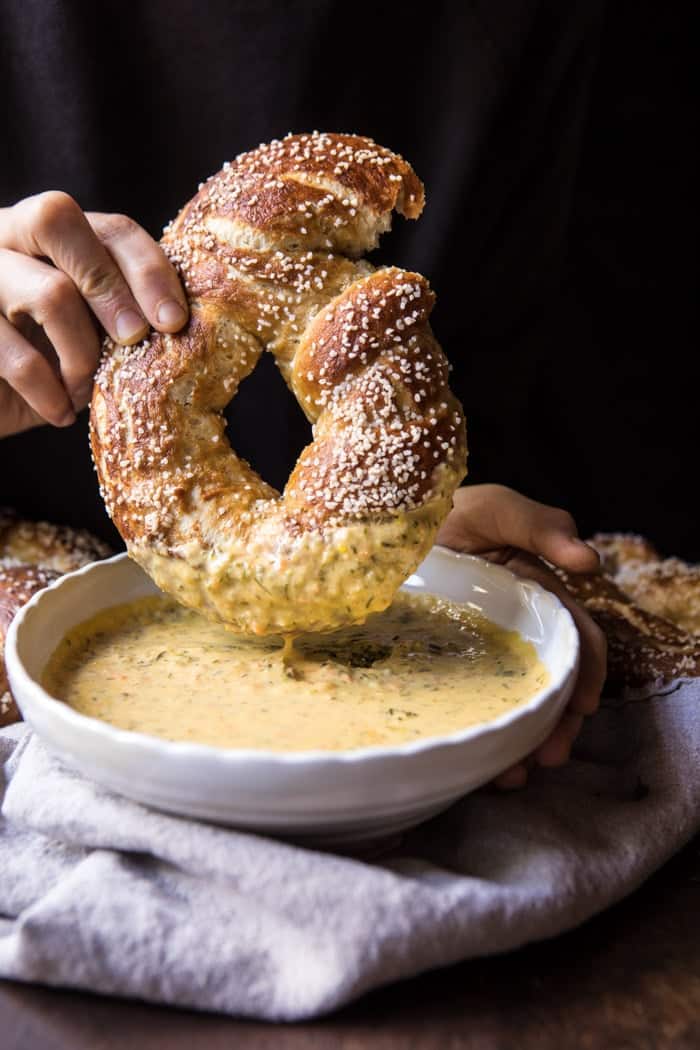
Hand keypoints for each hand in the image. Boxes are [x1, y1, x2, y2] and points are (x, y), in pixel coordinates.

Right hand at [0, 192, 188, 437]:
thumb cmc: (46, 364)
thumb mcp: (89, 336)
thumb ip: (121, 318)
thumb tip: (182, 331)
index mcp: (51, 235)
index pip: (110, 227)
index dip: (148, 269)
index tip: (175, 322)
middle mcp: (7, 235)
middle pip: (58, 220)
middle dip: (111, 286)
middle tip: (134, 339)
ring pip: (48, 291)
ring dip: (83, 353)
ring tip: (85, 388)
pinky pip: (14, 355)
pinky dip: (48, 391)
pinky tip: (60, 413)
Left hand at [437, 484, 606, 787]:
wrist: (385, 523)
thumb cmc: (448, 509)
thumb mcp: (495, 508)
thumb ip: (541, 526)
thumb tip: (590, 560)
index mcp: (538, 599)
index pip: (576, 641)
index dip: (587, 674)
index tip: (582, 704)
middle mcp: (515, 634)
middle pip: (549, 687)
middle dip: (557, 726)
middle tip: (548, 757)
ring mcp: (479, 657)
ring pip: (512, 706)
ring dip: (522, 744)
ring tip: (513, 775)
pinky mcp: (441, 672)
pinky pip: (464, 709)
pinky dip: (479, 740)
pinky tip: (478, 767)